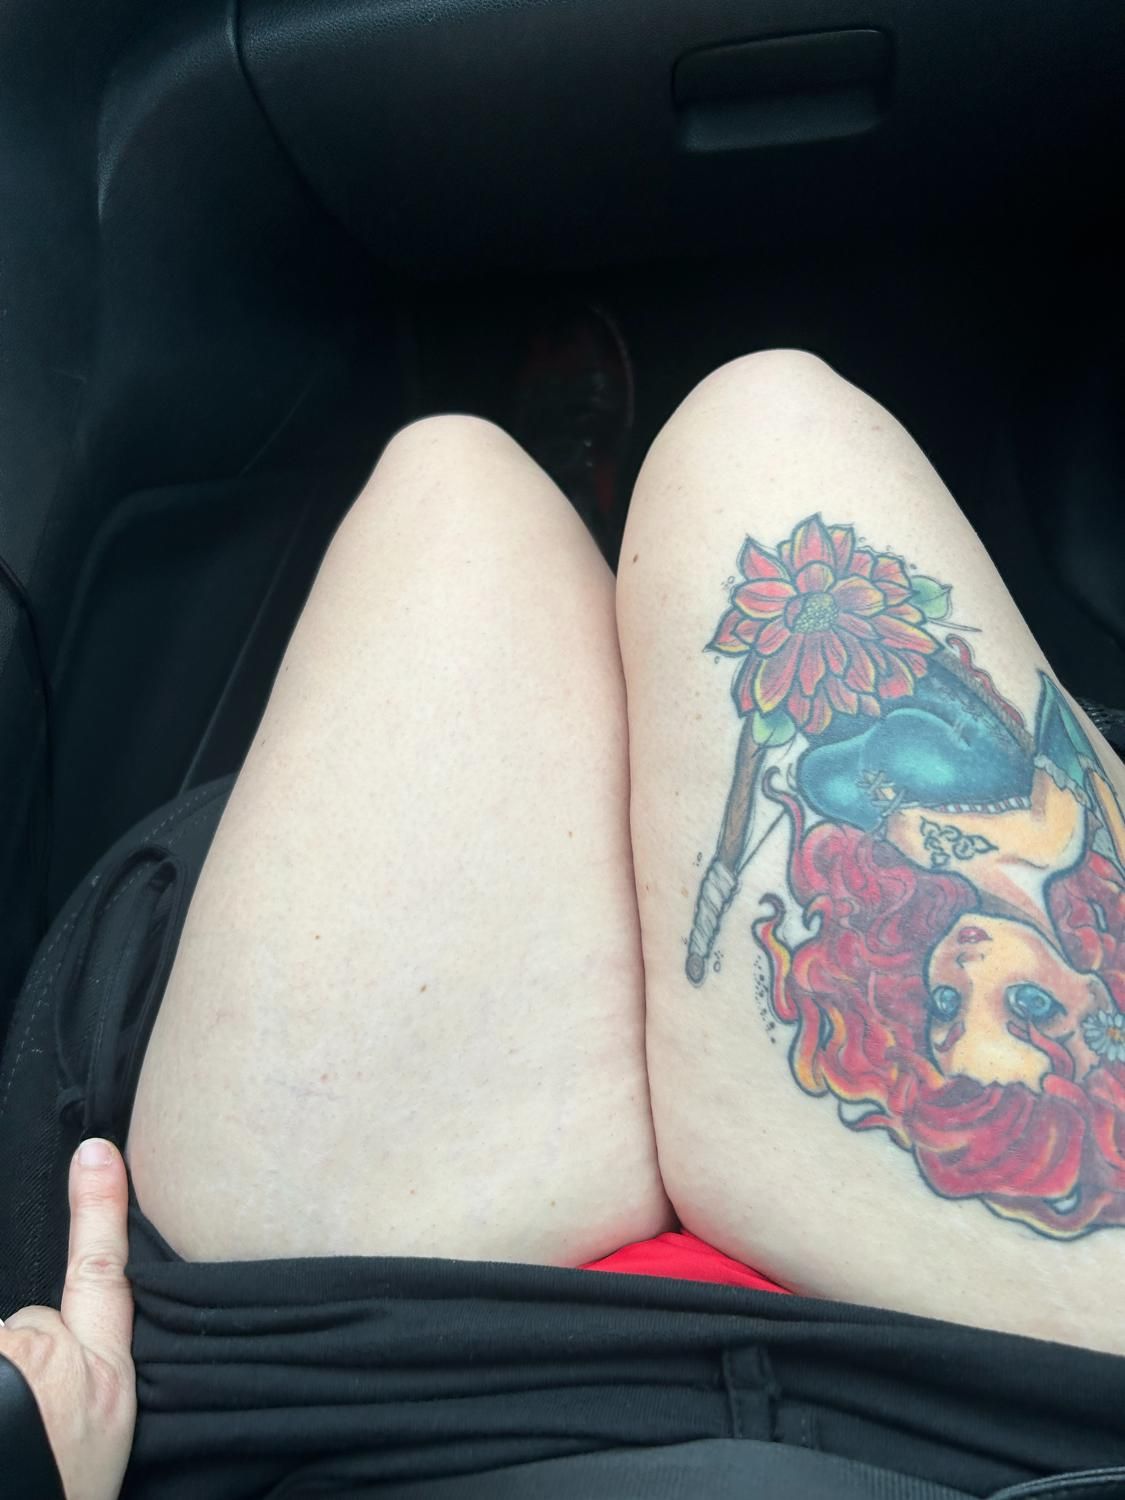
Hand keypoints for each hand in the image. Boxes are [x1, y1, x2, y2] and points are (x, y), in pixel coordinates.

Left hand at [0, 1139, 136, 1499]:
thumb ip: (85, 1367)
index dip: (100, 1208)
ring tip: (5, 1427)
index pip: (100, 1270)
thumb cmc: (63, 1488)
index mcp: (97, 1371)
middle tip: (24, 1419)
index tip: (96, 1153)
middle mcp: (43, 1350)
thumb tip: (50, 1327)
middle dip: (12, 1362)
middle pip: (20, 1331)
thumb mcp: (100, 1427)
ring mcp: (1, 1348)